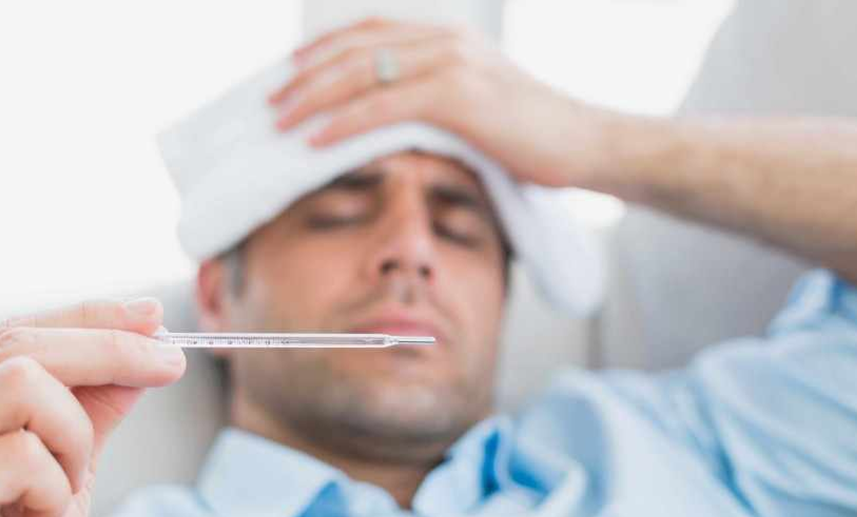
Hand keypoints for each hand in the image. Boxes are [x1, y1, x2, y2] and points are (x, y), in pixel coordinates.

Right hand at [0, 298, 185, 516]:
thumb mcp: (68, 466)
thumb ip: (93, 405)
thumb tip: (141, 348)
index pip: (16, 332)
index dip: (91, 319)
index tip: (153, 317)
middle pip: (22, 344)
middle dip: (112, 351)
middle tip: (170, 364)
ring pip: (25, 385)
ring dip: (74, 440)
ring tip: (64, 490)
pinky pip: (23, 454)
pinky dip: (55, 491)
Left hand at [270, 17, 613, 187]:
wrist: (586, 143)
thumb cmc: (533, 134)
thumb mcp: (478, 105)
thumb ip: (435, 99)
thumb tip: (390, 121)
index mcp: (446, 37)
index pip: (369, 33)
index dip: (322, 51)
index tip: (287, 74)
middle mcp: (444, 39)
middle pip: (355, 49)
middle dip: (305, 76)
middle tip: (269, 102)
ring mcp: (451, 62)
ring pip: (361, 73)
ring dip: (312, 98)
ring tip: (279, 122)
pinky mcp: (457, 95)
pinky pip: (383, 105)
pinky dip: (342, 122)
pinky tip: (314, 139)